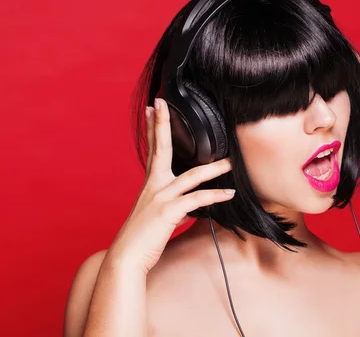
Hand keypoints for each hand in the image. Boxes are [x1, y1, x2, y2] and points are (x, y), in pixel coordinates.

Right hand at [106, 98, 234, 274]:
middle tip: (164, 102)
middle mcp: (154, 186)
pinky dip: (215, 197)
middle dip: (163, 124)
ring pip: (191, 176)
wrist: (126, 258)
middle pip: (162, 149)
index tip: (154, 107)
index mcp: (151, 184)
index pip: (153, 149)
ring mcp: (160, 198)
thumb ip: (175, 206)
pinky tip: (229, 194)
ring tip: (231, 161)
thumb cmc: (142, 238)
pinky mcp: (168, 212)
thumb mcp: (158, 216)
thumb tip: (190, 207)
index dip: (154, 127)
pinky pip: (196, 201)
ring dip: (214, 168)